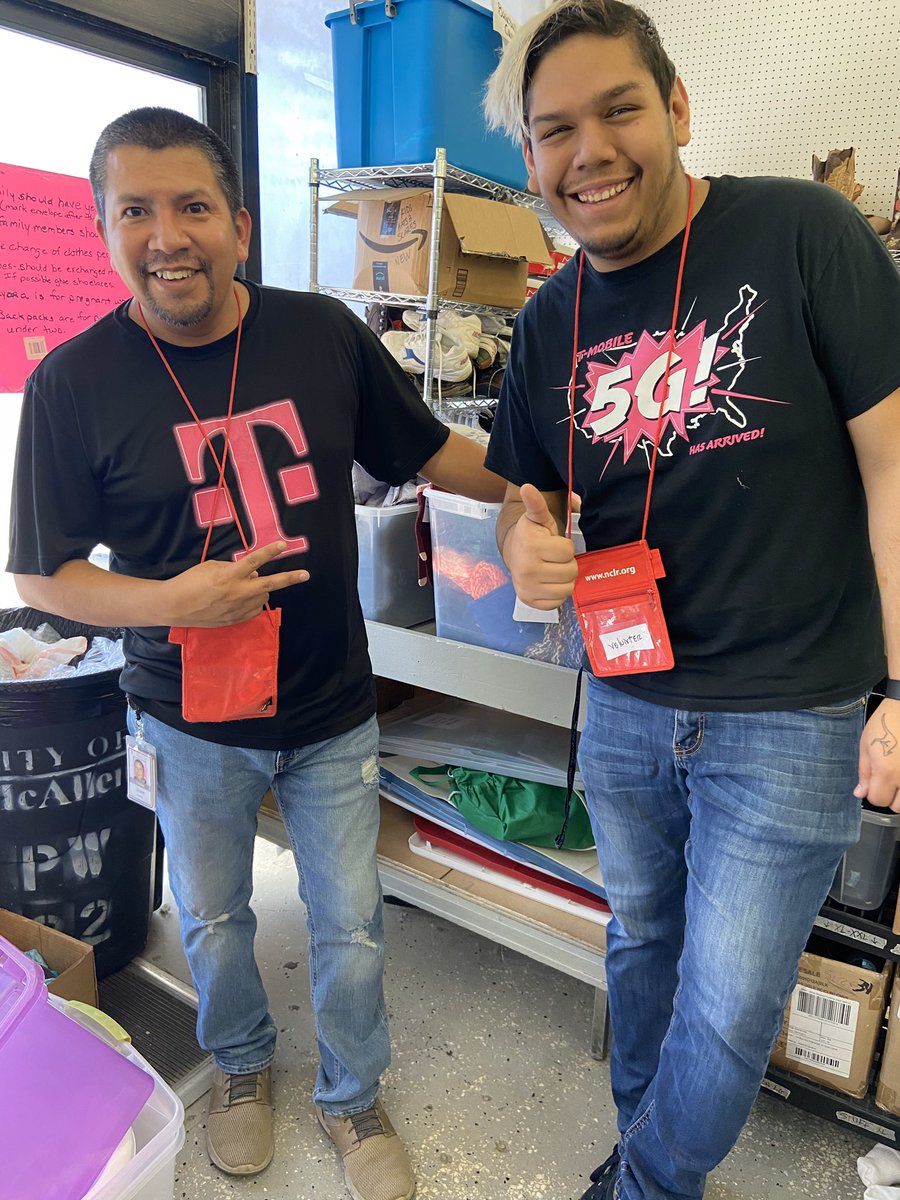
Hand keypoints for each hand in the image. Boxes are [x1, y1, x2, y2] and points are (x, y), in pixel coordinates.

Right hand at [163, 541, 308, 626]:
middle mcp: (237, 592)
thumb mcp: (212, 567)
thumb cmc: (191, 581)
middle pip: (270, 584)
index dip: (270, 552)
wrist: (176, 606)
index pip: (254, 560)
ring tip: (245, 586)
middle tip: (305, 575)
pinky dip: (253, 602)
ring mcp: (238, 608)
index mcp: (230, 575)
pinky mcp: (236, 619)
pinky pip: (254, 609)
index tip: (283, 545)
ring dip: (260, 589)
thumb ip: (235, 568)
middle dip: (290, 578)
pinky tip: (241, 599)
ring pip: (263, 597)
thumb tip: (254, 573)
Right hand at [503, 484, 577, 609]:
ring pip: (567, 589)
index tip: (554, 544)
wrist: (514, 554)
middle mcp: (527, 570)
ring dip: (564, 579)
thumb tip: (527, 487)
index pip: (568, 552)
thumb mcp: (537, 518)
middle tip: (554, 558)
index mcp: (531, 547)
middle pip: (570, 572)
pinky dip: (557, 594)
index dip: (565, 547)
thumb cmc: (532, 535)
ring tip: (553, 569)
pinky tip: (548, 582)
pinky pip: (557, 603)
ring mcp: (527, 588)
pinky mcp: (530, 602)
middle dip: (566, 564)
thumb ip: (536, 504)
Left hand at [855, 697, 899, 810]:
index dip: (873, 793)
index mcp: (887, 772)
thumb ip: (864, 773)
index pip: (878, 801)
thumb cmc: (885, 722)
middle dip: (890, 797)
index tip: (873, 783)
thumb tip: (861, 793)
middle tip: (887, 781)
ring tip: (897, 776)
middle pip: (898, 806)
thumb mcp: (866, 746)